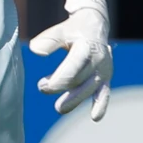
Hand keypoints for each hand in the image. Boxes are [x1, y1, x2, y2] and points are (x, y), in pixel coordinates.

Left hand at [32, 0, 112, 120]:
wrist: (96, 25)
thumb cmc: (74, 29)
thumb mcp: (61, 30)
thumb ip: (48, 40)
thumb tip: (36, 52)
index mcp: (88, 47)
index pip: (73, 68)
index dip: (59, 81)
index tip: (43, 85)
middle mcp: (99, 60)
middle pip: (80, 81)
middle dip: (61, 88)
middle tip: (42, 88)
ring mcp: (105, 70)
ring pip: (90, 89)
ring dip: (74, 100)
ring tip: (59, 108)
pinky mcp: (106, 78)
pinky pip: (104, 93)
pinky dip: (100, 105)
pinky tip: (95, 117)